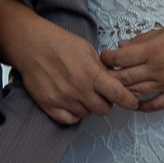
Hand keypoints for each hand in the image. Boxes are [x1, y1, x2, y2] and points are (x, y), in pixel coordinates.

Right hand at [15, 19, 138, 124]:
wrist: (31, 45)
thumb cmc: (59, 43)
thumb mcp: (87, 49)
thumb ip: (102, 67)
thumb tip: (115, 79)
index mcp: (90, 73)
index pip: (117, 94)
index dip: (128, 100)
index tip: (132, 102)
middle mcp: (78, 89)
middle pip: (103, 109)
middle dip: (107, 102)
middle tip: (101, 93)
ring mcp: (63, 99)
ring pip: (87, 114)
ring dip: (89, 106)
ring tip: (82, 92)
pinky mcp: (49, 105)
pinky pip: (70, 120)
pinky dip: (74, 114)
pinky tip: (73, 102)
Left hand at [101, 7, 163, 113]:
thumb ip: (142, 40)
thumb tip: (121, 46)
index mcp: (152, 51)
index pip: (118, 59)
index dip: (106, 58)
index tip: (104, 57)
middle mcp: (156, 70)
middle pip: (122, 78)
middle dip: (109, 76)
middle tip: (103, 74)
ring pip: (135, 93)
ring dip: (122, 91)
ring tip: (115, 87)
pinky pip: (154, 106)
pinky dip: (141, 107)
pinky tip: (135, 104)